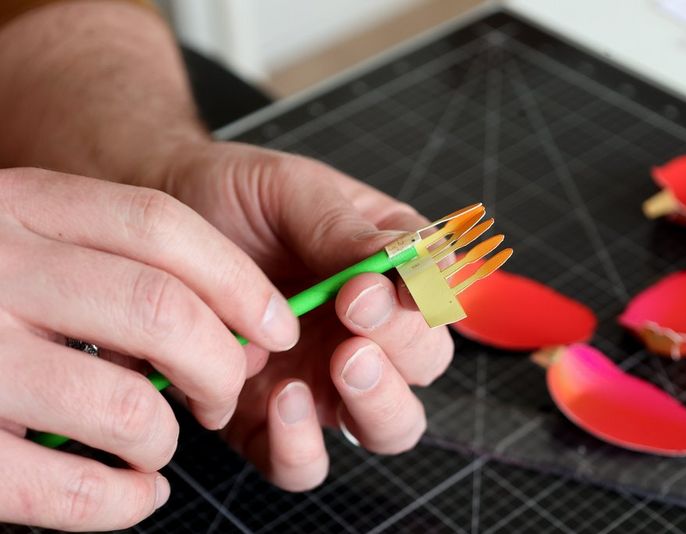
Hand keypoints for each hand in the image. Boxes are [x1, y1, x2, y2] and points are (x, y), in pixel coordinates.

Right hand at [0, 167, 301, 529]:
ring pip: (126, 405)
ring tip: (156, 443)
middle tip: (220, 394)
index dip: (238, 280)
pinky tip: (133, 492)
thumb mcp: (31, 236)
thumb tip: (239, 329)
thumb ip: (120, 259)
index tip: (277, 324)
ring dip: (165, 438)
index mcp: (21, 206)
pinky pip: (67, 491)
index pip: (158, 226)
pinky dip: (123, 502)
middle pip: (159, 310)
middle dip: (219, 365)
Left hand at [162, 141, 454, 490]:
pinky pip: (305, 464)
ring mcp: (323, 382)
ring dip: (377, 405)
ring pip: (388, 429)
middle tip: (355, 314)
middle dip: (402, 345)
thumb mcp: (291, 192)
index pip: (437, 295)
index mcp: (387, 269)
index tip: (374, 284)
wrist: (150, 220)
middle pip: (424, 365)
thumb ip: (347, 229)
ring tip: (340, 363)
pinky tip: (280, 399)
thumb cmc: (230, 196)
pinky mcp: (269, 423)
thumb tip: (417, 261)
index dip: (424, 298)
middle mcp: (366, 331)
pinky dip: (302, 447)